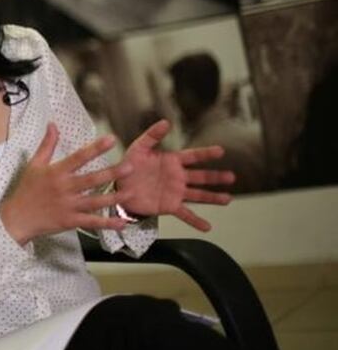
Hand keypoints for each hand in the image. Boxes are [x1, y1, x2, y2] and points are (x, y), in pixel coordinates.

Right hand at [0, 123, 133, 245]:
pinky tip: (122, 222)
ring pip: (95, 201)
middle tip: (130, 167)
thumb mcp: (34, 164)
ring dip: (114, 197)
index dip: (95, 148)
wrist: (17, 217)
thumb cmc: (26, 189)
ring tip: (131, 192)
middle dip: (111, 173)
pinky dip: (107, 223)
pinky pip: (91, 222)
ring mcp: (68, 206)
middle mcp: (64, 188)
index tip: (111, 139)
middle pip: (91, 180)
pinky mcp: (70, 221)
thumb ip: (47, 145)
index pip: (79, 157)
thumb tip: (53, 125)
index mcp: (56, 172)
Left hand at [116, 119, 233, 231]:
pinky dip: (196, 221)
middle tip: (231, 177)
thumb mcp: (139, 148)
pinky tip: (207, 227)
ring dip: (213, 198)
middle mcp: (178, 177)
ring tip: (227, 199)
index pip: (193, 156)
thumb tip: (166, 122)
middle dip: (216, 177)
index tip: (221, 151)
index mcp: (172, 161)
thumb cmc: (129, 165)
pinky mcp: (169, 206)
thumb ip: (152, 136)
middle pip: (201, 177)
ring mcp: (175, 192)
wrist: (118, 186)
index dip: (206, 153)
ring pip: (198, 195)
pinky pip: (185, 214)